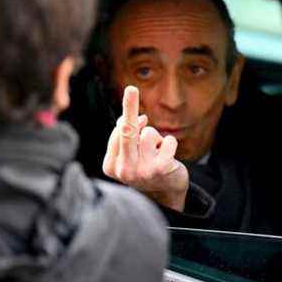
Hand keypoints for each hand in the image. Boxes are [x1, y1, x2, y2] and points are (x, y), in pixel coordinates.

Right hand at [102, 85, 188, 211]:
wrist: (166, 193)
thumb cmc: (145, 167)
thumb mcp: (130, 153)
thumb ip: (127, 135)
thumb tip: (139, 117)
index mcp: (111, 166)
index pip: (117, 133)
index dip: (129, 116)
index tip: (132, 92)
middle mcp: (124, 170)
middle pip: (127, 131)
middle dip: (129, 107)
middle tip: (131, 88)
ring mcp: (142, 171)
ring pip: (149, 134)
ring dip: (156, 139)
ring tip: (156, 154)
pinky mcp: (160, 169)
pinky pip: (167, 140)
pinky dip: (170, 144)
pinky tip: (168, 158)